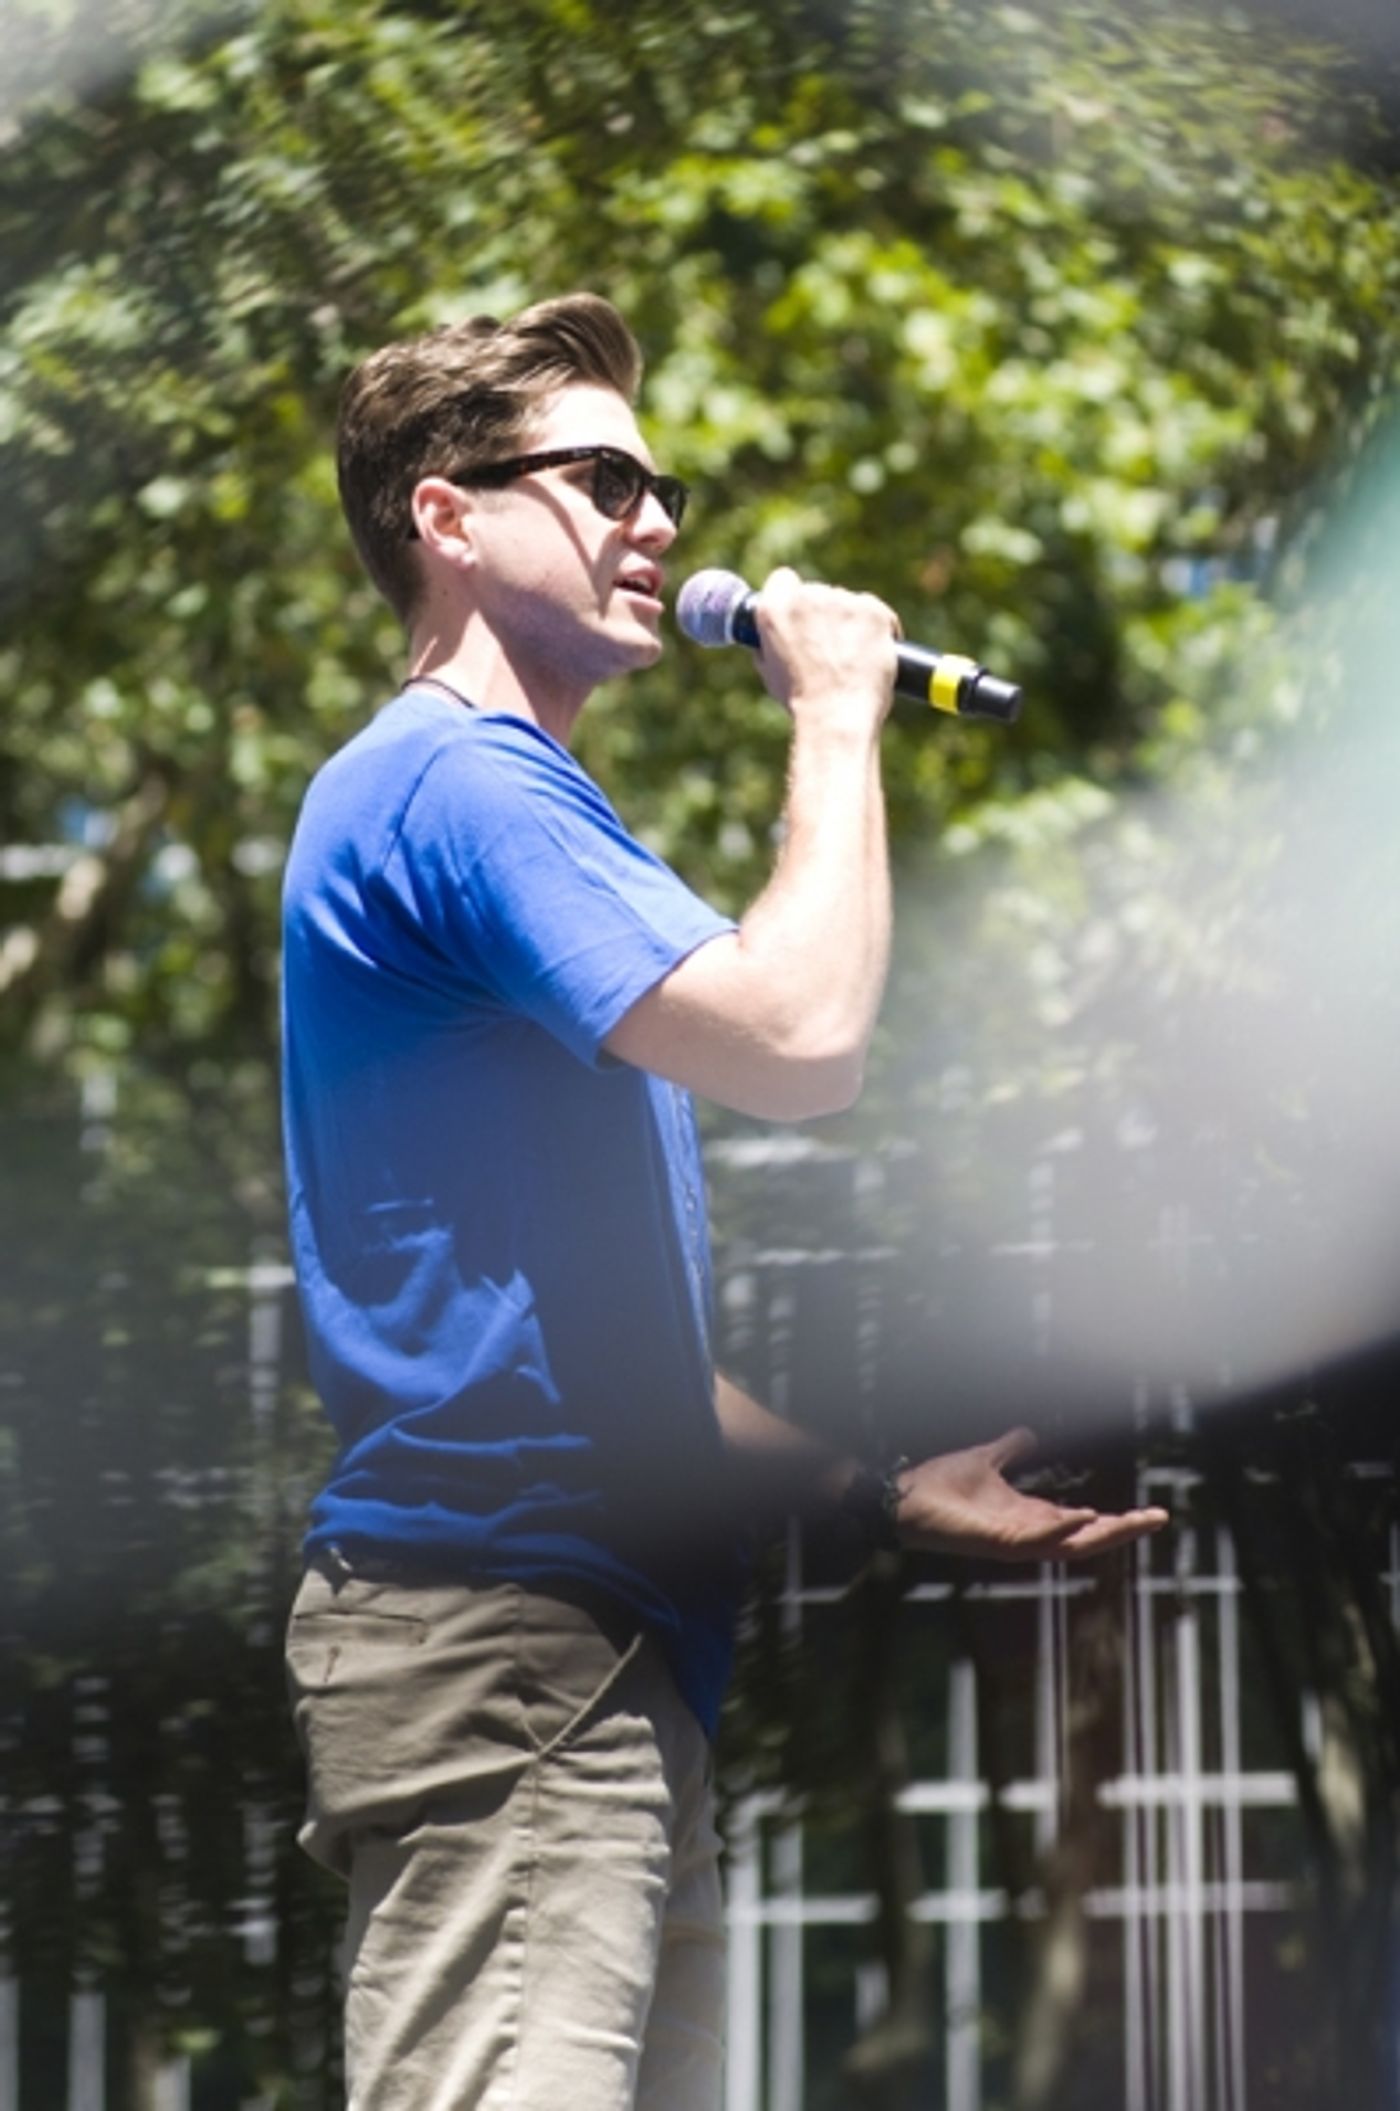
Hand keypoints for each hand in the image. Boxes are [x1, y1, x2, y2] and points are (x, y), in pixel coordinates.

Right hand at [752, 566, 898, 726]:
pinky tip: (872, 654)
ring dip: (851, 623)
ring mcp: (843, 601)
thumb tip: (775, 637)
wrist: (836, 715)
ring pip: (849, 603)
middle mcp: (808, 596)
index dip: (792, 597)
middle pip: (819, 593)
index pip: (783, 580)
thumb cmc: (802, 700)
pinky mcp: (874, 611)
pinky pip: (877, 613)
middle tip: (829, 648)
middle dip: (824, 614)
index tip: (801, 615)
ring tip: (851, 660)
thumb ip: (771, 642)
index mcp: (775, 607)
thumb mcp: (769, 671)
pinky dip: (878, 630)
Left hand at [893, 1427, 1168, 1561]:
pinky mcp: (996, 1542)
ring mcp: (1014, 1541)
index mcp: (1030, 1516)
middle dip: (1125, 1530)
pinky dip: (1061, 1527)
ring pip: (1070, 1545)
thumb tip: (1030, 1434)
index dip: (1117, 1518)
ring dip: (1104, 1532)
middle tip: (1160, 1518)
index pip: (1084, 1522)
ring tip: (1137, 1520)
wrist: (902, 1498)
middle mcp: (1028, 1533)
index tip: (1151, 1512)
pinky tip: (1085, 1514)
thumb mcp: (985, 1460)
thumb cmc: (940, 1485)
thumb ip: (1009, 1449)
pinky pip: (1035, 1540)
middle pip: (1088, 1537)